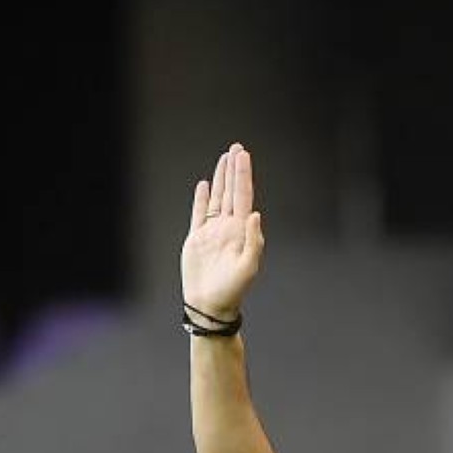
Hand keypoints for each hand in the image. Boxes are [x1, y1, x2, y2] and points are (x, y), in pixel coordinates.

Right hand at [181, 142, 263, 321]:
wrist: (210, 304)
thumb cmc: (232, 290)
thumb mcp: (248, 267)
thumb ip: (253, 241)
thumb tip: (255, 214)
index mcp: (241, 232)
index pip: (243, 197)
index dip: (244, 176)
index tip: (243, 156)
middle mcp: (228, 228)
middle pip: (232, 192)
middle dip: (234, 170)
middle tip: (237, 148)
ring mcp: (213, 231)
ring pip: (218, 198)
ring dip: (221, 178)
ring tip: (224, 159)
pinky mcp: (197, 238)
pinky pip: (200, 213)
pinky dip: (202, 198)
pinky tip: (205, 185)